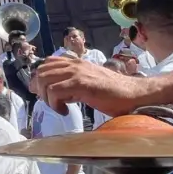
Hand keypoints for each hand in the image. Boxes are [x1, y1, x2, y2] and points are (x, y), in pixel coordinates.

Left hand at [34, 56, 149, 116]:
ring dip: (47, 98)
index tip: (43, 93)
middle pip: (41, 72)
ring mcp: (77, 73)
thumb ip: (72, 82)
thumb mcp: (88, 82)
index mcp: (76, 62)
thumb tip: (54, 90)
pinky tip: (66, 111)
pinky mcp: (81, 84)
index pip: (47, 63)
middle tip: (50, 102)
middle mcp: (74, 64)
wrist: (133, 94)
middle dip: (40, 89)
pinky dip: (55, 104)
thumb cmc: (113, 92)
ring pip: (45, 81)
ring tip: (59, 107)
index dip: (40, 78)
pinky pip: (55, 92)